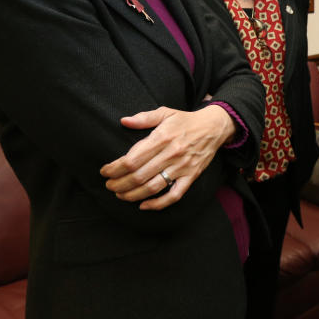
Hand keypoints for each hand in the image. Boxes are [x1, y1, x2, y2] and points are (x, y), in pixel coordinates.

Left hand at [100, 105, 235, 210]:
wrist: (214, 127)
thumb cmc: (186, 120)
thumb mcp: (165, 113)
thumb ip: (144, 118)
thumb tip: (124, 121)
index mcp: (162, 137)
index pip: (132, 159)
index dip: (115, 168)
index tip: (105, 171)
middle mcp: (171, 154)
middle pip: (139, 175)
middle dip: (119, 183)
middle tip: (109, 185)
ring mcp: (182, 167)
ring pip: (153, 187)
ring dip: (133, 195)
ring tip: (120, 195)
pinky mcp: (191, 176)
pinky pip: (174, 195)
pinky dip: (158, 204)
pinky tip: (144, 205)